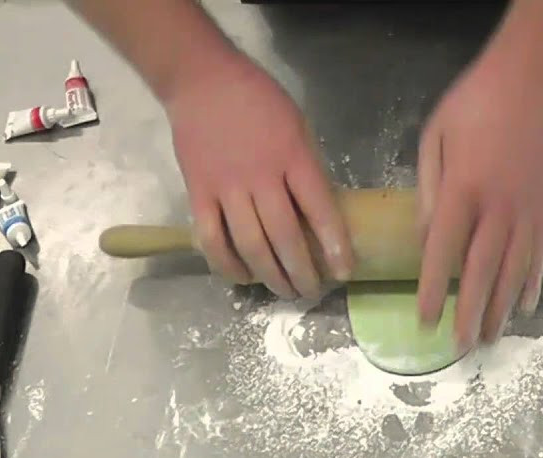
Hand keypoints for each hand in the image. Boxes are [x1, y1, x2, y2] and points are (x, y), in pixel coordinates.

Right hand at [164, 55, 352, 297]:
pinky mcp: (198, 192)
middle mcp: (261, 177)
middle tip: (313, 292)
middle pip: (285, 237)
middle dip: (302, 272)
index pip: (320, 211)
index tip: (344, 271)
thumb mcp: (299, 128)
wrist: (203, 80)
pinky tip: (243, 278)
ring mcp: (227, 187)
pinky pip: (212, 238)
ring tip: (286, 292)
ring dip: (271, 276)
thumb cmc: (260, 101)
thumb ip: (308, 170)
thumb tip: (320, 213)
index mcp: (294, 158)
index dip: (334, 246)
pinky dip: (227, 264)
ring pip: (251, 244)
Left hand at [415, 54, 542, 348]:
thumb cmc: (476, 102)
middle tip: (462, 346)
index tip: (426, 321)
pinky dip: (531, 283)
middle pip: (481, 271)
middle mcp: (497, 208)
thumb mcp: (435, 136)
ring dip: (501, 308)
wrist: (535, 79)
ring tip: (491, 337)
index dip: (433, 290)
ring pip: (514, 270)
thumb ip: (429, 188)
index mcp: (462, 189)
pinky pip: (540, 254)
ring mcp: (528, 211)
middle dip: (470, 312)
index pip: (443, 251)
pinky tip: (523, 306)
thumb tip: (426, 237)